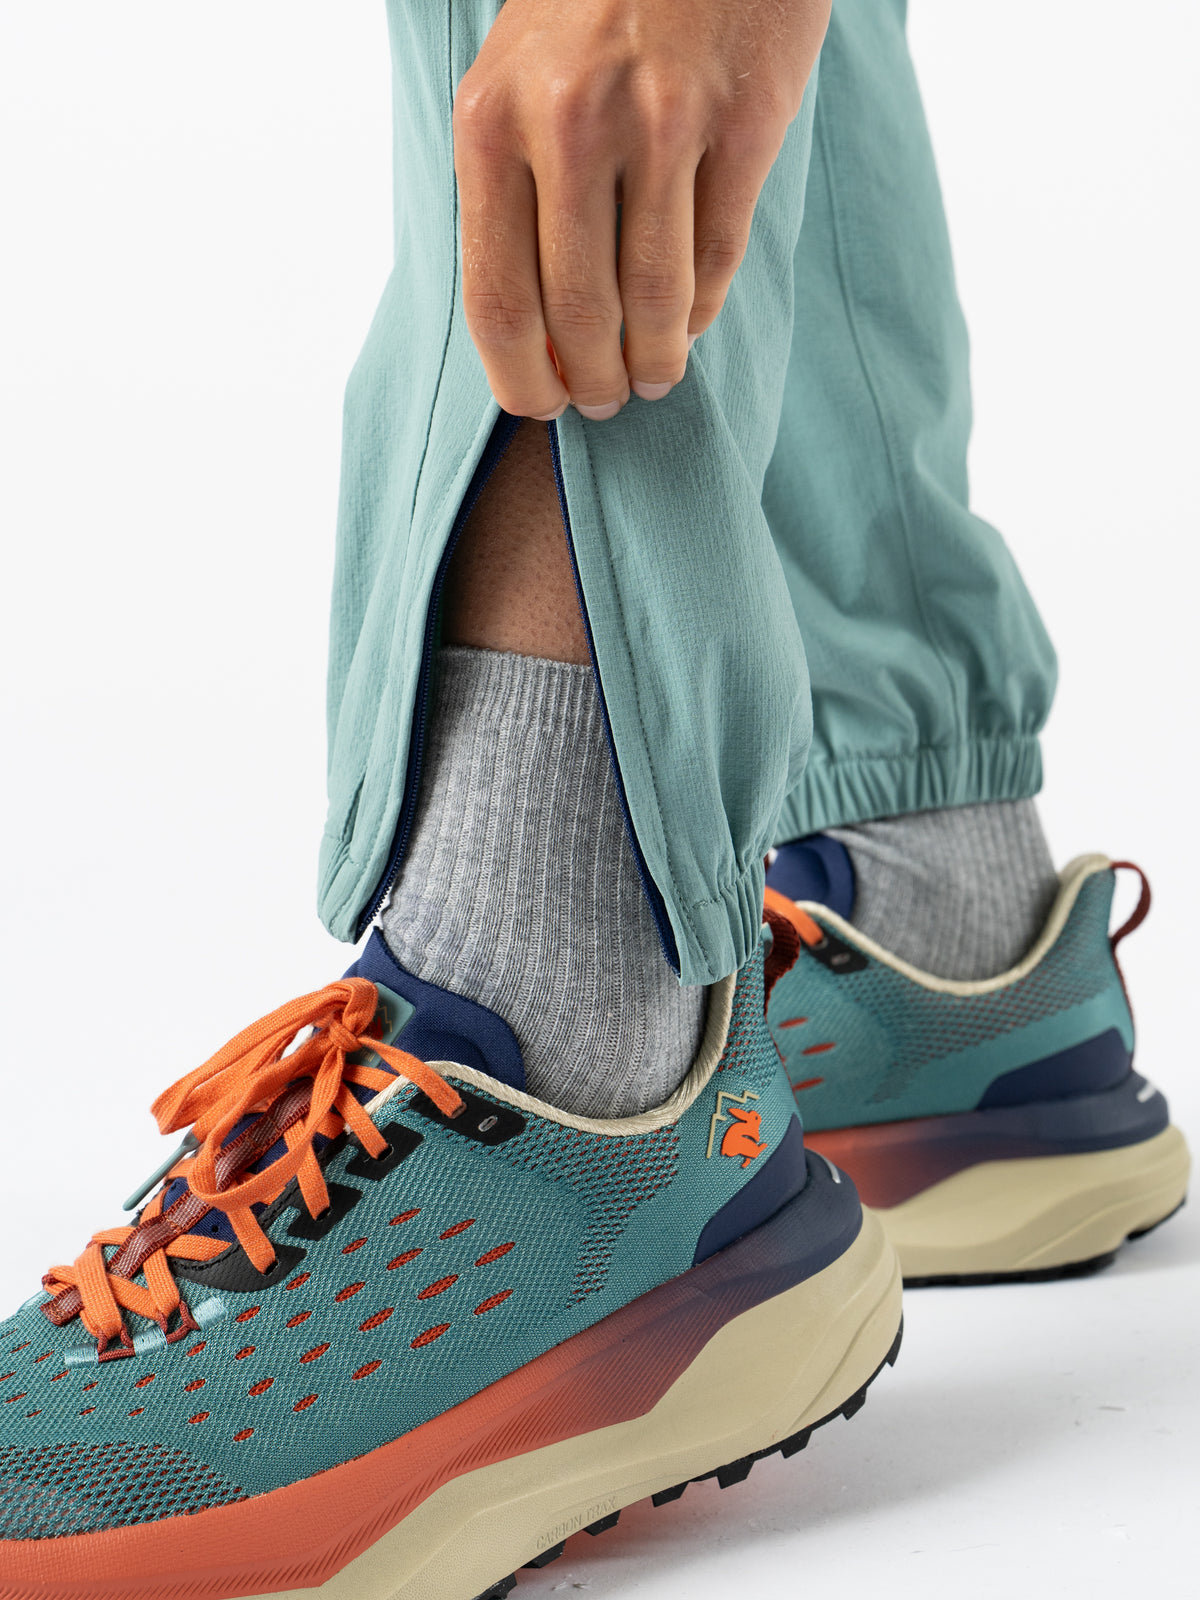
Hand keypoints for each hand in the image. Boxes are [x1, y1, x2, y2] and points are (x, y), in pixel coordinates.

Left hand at [453, 0, 828, 419]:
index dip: (521, 380)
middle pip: (579, 316)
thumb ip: (508, 189)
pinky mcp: (744, 123)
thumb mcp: (512, 78)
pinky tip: (691, 321)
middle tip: (604, 400)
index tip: (542, 406)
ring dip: (655, 362)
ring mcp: (664, 123)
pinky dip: (702, 308)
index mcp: (492, 120)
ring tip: (654, 377)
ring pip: (655, 302)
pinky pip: (718, 257)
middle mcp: (572, 124)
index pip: (498, 299)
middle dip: (593, 382)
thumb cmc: (592, 5)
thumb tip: (524, 327)